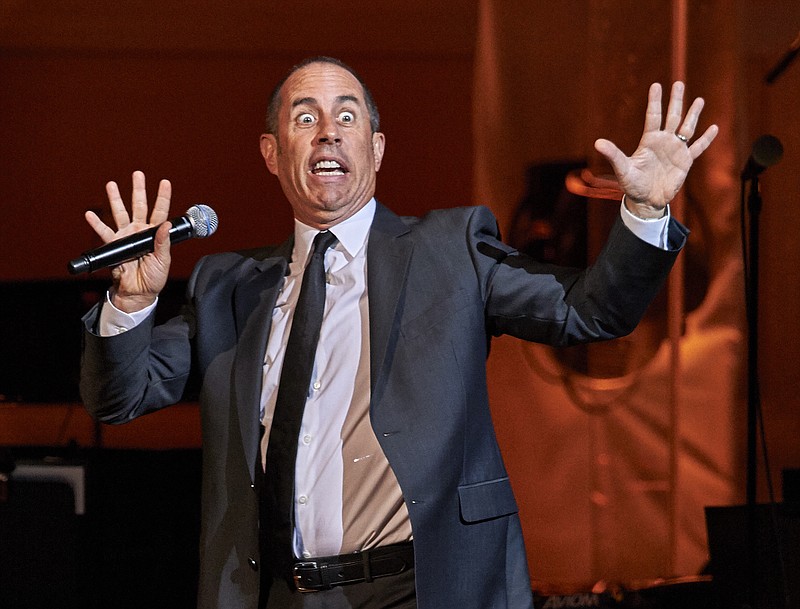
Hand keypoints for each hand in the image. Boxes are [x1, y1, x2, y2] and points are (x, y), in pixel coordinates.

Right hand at [84, 170, 171, 311]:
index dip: (163, 197)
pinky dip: (96, 223)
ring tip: (111, 184)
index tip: (165, 182)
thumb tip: (166, 225)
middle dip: (138, 190)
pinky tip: (90, 214)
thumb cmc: (154, 278)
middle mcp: (139, 231)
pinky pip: (104, 232)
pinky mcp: (114, 245)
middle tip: (137, 174)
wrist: (138, 293)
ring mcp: (126, 236)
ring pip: (120, 213)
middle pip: (139, 206)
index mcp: (154, 233)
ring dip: (115, 199)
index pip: (160, 212)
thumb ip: (163, 242)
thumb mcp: (163, 260)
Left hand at [594, 81, 718, 218]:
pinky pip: (698, 147)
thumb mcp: (622, 168)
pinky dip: (706, 139)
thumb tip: (597, 143)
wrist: (646, 200)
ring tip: (699, 100)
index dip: (655, 102)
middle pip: (672, 117)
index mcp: (649, 140)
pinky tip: (714, 127)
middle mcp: (664, 141)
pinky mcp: (685, 161)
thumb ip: (613, 154)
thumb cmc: (632, 184)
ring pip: (687, 128)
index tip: (656, 85)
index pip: (653, 116)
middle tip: (678, 83)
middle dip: (676, 101)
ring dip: (693, 115)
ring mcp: (676, 150)